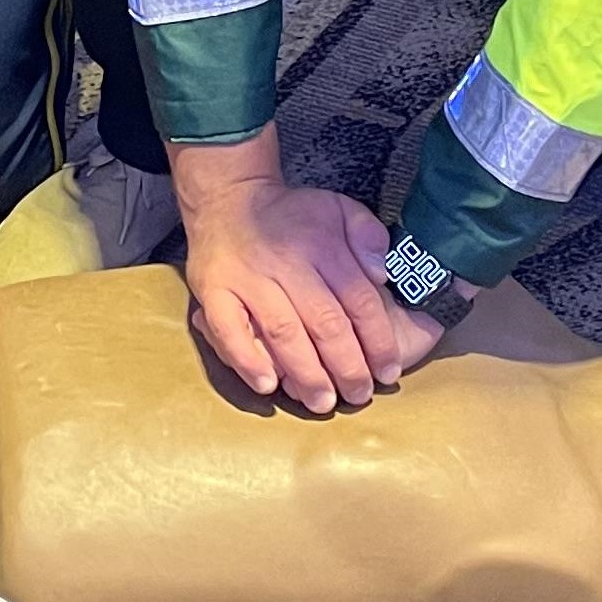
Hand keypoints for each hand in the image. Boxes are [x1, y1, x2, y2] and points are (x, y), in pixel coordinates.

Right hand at [171, 132, 415, 411]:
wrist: (227, 199)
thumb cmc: (291, 216)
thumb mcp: (338, 209)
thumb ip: (368, 236)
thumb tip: (382, 273)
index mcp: (322, 245)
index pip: (358, 299)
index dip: (377, 341)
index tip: (389, 372)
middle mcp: (285, 263)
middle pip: (324, 322)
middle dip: (346, 366)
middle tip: (359, 396)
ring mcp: (246, 278)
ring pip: (282, 332)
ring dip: (306, 373)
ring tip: (322, 402)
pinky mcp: (213, 291)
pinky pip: (229, 330)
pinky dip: (248, 360)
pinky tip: (268, 385)